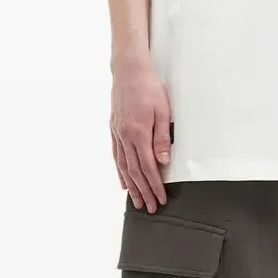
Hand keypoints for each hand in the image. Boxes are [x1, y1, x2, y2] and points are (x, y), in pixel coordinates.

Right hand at [110, 54, 171, 211]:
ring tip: (136, 201)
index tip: (160, 198)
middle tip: (150, 208)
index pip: (148, 167)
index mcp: (137, 133)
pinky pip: (116, 156)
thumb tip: (163, 162)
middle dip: (143, 192)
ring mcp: (117, 134)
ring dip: (131, 186)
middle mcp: (124, 137)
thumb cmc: (148, 87)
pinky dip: (120, 171)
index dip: (154, 185)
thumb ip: (162, 138)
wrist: (128, 70)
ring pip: (123, 167)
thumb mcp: (163, 111)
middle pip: (134, 172)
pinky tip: (123, 181)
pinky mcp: (114, 129)